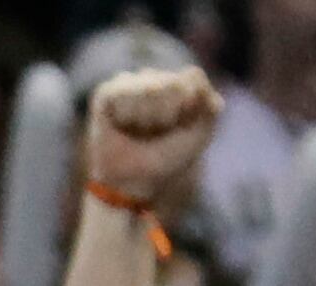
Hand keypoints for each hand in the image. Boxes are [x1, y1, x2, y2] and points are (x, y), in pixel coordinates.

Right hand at [83, 68, 222, 202]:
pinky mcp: (105, 94)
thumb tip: (193, 72)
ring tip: (137, 132)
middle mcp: (155, 79)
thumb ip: (209, 104)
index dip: (188, 107)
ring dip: (145, 117)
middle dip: (166, 115)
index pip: (192, 78)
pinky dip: (125, 113)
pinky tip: (121, 125)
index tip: (180, 128)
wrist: (133, 183)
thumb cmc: (167, 158)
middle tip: (155, 134)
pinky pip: (121, 92)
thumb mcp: (199, 134)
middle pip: (171, 84)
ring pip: (148, 89)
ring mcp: (129, 84)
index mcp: (181, 85)